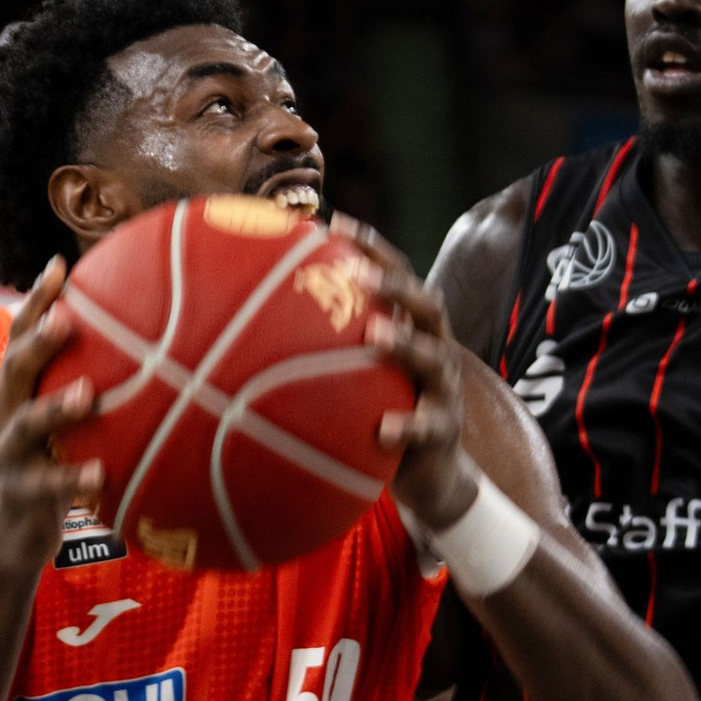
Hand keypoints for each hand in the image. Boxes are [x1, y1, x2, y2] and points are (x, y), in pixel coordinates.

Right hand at [0, 256, 104, 575]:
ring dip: (55, 409)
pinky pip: (50, 485)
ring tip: (87, 396)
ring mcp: (9, 456)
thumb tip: (151, 352)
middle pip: (15, 370)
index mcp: (17, 393)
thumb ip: (86, 389)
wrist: (6, 538)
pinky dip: (77, 479)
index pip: (22, 337)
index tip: (61, 264)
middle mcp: (5, 416)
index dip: (38, 300)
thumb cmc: (48, 467)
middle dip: (37, 342)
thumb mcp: (60, 426)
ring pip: (26, 425)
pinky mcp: (22, 495)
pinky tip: (106, 476)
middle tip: (66, 320)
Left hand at [329, 214, 476, 529]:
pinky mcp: (444, 432)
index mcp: (414, 330)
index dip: (374, 248)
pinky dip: (406, 427)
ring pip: (433, 359)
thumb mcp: (360, 376)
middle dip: (395, 285)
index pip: (400, 277)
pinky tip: (381, 431)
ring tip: (375, 335)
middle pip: (426, 306)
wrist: (429, 476)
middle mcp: (436, 351)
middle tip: (358, 274)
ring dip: (406, 344)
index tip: (337, 224)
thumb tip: (256, 321)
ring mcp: (444, 390)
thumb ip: (328, 346)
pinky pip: (427, 428)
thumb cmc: (380, 413)